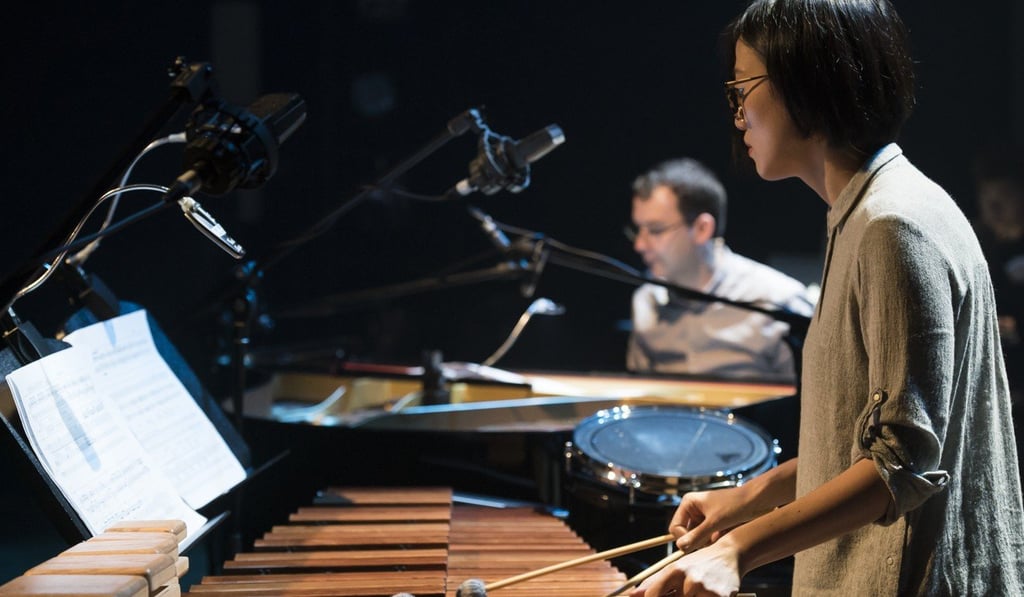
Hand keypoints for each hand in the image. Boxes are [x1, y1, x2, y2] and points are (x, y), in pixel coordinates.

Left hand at [627, 537, 741, 596]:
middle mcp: (689, 579)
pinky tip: (706, 593)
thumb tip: (632, 595)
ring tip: (696, 590)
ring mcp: (706, 589)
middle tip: (683, 592)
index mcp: (675, 570)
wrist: (730, 554)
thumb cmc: (698, 563)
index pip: (654, 594)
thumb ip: (654, 582)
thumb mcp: (676, 567)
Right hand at [668, 485, 753, 551]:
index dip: (683, 538)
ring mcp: (703, 516)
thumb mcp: (715, 523)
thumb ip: (696, 536)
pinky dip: (714, 540)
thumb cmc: (735, 506)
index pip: (675, 527)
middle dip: (697, 540)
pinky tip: (725, 535)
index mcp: (688, 503)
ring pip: (697, 537)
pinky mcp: (713, 522)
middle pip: (685, 533)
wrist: (757, 500)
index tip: (696, 545)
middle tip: (711, 541)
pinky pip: (707, 537)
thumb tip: (679, 547)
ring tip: (720, 536)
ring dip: (707, 541)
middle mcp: (693, 509)